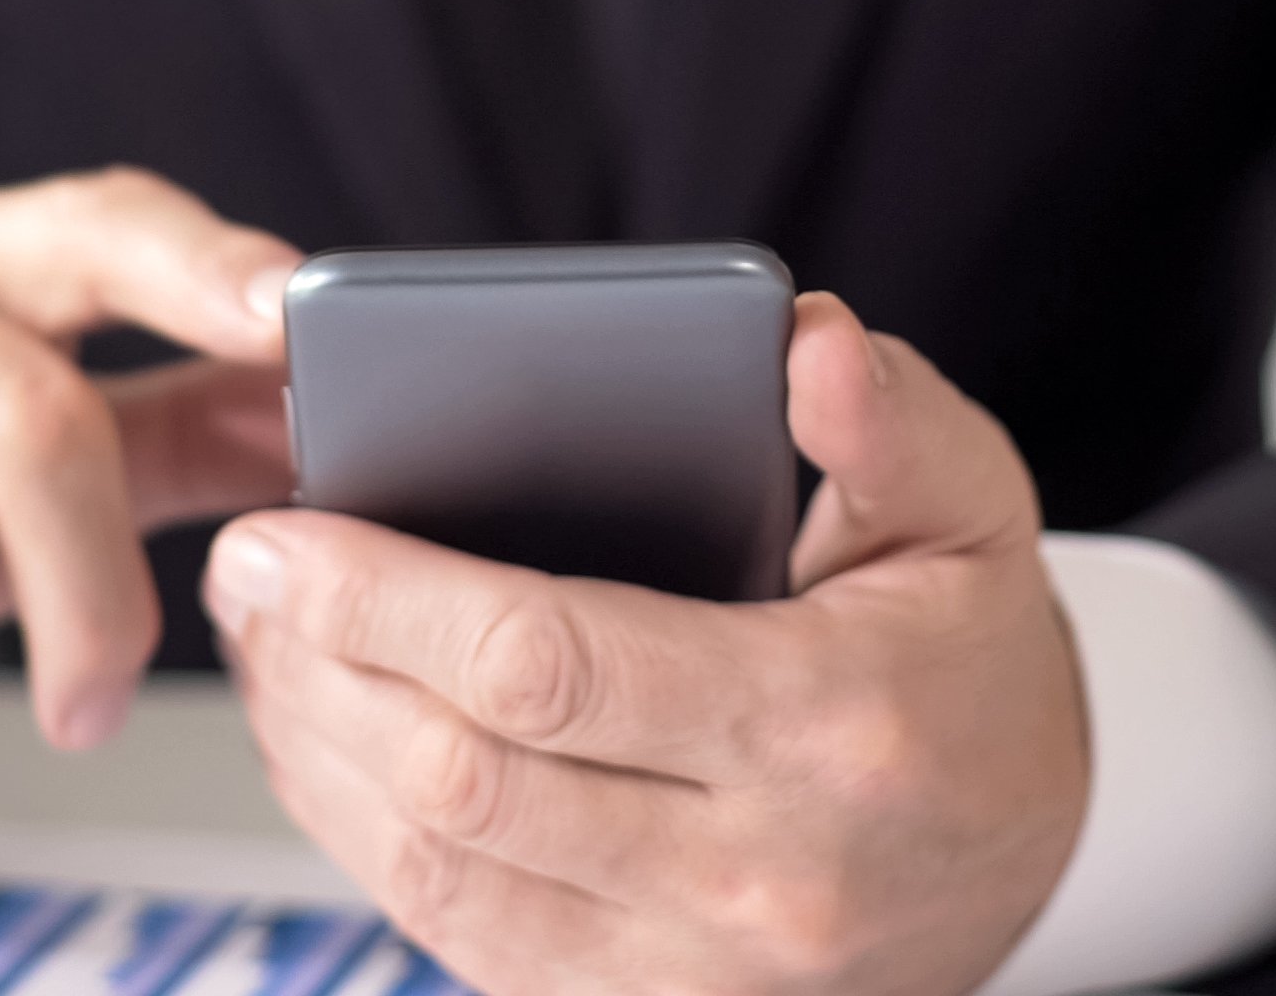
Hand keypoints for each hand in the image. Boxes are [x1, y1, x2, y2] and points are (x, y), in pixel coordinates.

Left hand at [204, 294, 1089, 995]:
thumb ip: (890, 424)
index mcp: (827, 724)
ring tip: (263, 647)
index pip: (553, 663)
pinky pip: (459, 938)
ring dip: (319, 755)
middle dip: (322, 666)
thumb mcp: (975, 514)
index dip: (389, 599)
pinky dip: (367, 840)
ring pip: (438, 873)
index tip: (285, 533)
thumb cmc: (971, 663)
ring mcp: (693, 971)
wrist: (1030, 862)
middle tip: (245, 569)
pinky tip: (327, 744)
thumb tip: (806, 343)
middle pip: (467, 776)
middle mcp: (756, 875)